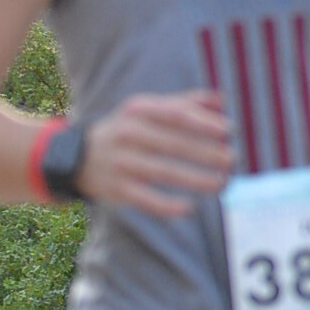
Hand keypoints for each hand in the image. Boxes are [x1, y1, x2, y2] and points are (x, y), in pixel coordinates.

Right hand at [79, 92, 236, 216]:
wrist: (76, 157)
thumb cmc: (125, 130)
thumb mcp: (146, 109)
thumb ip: (183, 103)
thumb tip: (222, 101)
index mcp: (138, 111)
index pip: (176, 115)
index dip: (204, 123)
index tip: (229, 131)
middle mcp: (128, 134)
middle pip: (174, 144)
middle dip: (207, 153)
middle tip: (232, 159)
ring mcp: (122, 163)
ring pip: (165, 173)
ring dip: (197, 179)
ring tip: (222, 183)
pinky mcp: (117, 189)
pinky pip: (147, 200)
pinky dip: (169, 206)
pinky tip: (189, 208)